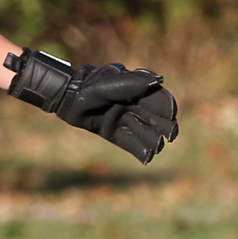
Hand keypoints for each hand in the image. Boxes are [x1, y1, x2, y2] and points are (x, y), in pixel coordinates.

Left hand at [4, 49, 177, 163]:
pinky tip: (147, 157)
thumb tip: (158, 81)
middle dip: (163, 127)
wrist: (66, 98)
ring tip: (158, 148)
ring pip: (142, 131)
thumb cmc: (88, 87)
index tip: (171, 115)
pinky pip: (128, 142)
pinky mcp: (111, 132)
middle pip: (153, 118)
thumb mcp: (108, 84)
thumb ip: (131, 84)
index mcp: (134, 90)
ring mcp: (121, 119)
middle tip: (171, 136)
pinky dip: (138, 149)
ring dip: (152, 140)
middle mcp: (131, 105)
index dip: (166, 107)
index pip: (156, 99)